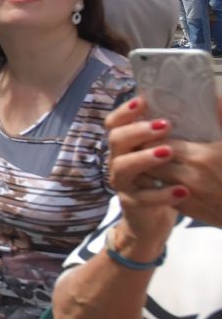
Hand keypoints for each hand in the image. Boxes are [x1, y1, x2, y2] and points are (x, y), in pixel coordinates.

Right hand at [107, 96, 221, 229]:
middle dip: (138, 130)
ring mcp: (123, 183)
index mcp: (125, 145)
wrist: (151, 218)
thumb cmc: (161, 178)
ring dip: (144, 157)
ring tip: (168, 152)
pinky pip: (143, 198)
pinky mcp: (132, 203)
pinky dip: (162, 194)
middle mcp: (118, 160)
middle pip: (116, 139)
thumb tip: (203, 104)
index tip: (142, 101)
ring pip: (123, 167)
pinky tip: (182, 190)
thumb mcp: (165, 153)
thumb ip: (173, 134)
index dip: (124, 111)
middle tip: (164, 125)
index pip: (115, 122)